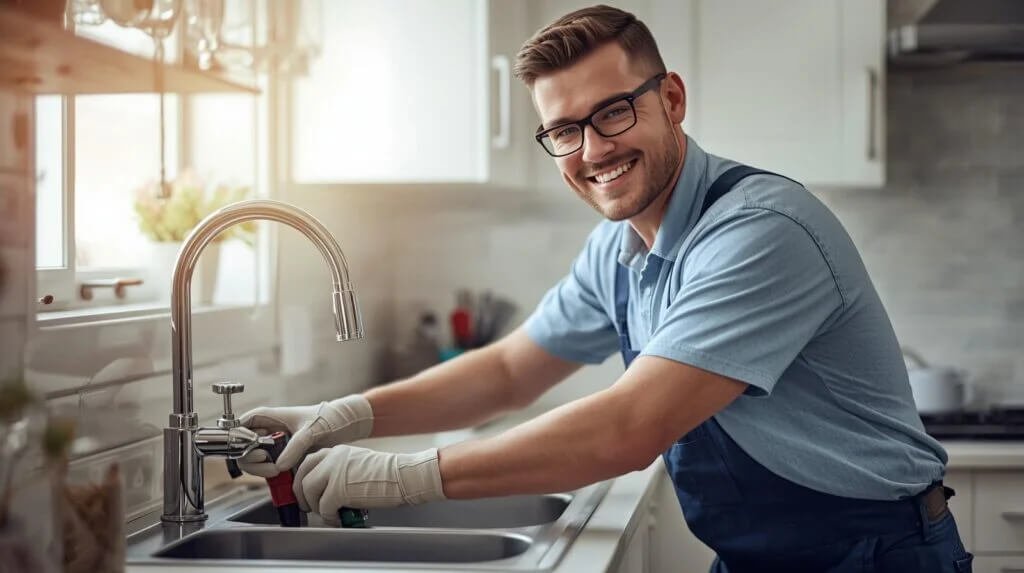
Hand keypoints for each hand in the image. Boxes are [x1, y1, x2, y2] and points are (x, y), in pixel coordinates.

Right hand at [237, 394, 373, 477]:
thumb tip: (280, 465)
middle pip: (242, 446)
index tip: (251, 447)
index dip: (239, 437)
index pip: (241, 424)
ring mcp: (273, 444)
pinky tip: (281, 475)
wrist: (344, 425)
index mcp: (269, 416)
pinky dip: (269, 473)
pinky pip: (267, 467)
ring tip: (276, 471)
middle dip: (250, 458)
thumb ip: (295, 447)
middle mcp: (268, 430)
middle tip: (266, 462)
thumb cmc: (328, 417)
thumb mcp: (311, 431)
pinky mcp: (282, 457)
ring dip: (259, 468)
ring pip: (253, 460)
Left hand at [293, 444, 445, 525]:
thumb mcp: (356, 465)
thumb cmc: (387, 475)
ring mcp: (334, 472)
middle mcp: (332, 457)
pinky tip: (339, 519)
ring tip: (329, 514)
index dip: (302, 481)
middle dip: (301, 496)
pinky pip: (323, 507)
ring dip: (316, 507)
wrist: (403, 476)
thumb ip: (338, 472)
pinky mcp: (339, 489)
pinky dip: (329, 517)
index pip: (307, 463)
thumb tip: (324, 492)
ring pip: (308, 492)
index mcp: (336, 451)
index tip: (303, 494)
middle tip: (309, 508)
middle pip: (302, 477)